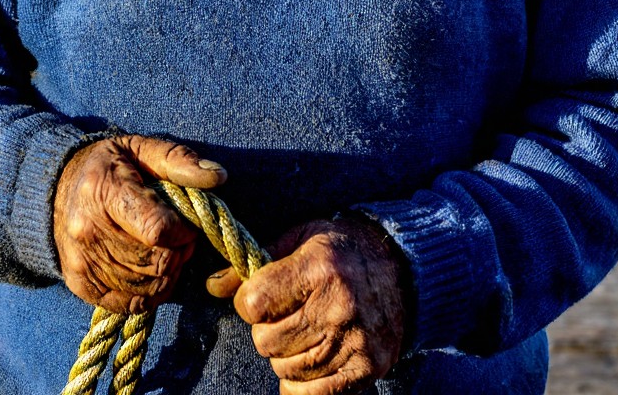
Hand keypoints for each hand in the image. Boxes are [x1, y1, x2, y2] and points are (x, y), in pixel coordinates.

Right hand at [53, 134, 225, 313]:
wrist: (57, 189)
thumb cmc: (110, 166)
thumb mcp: (142, 149)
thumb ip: (180, 161)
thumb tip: (218, 176)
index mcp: (104, 192)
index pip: (156, 229)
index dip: (183, 231)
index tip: (187, 223)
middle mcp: (88, 231)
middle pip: (155, 261)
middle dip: (180, 253)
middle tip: (182, 238)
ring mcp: (82, 262)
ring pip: (146, 286)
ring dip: (169, 273)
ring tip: (168, 251)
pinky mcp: (80, 285)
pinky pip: (129, 304)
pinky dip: (151, 292)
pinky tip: (153, 271)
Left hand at [207, 217, 404, 393]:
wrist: (403, 271)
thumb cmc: (341, 251)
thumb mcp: (299, 239)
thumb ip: (255, 262)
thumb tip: (214, 286)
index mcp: (319, 268)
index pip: (254, 304)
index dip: (248, 302)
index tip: (259, 296)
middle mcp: (337, 307)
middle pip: (266, 340)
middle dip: (266, 328)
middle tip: (285, 314)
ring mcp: (354, 342)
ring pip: (284, 368)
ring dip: (284, 354)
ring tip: (303, 330)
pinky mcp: (366, 369)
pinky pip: (310, 393)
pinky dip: (300, 381)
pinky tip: (310, 357)